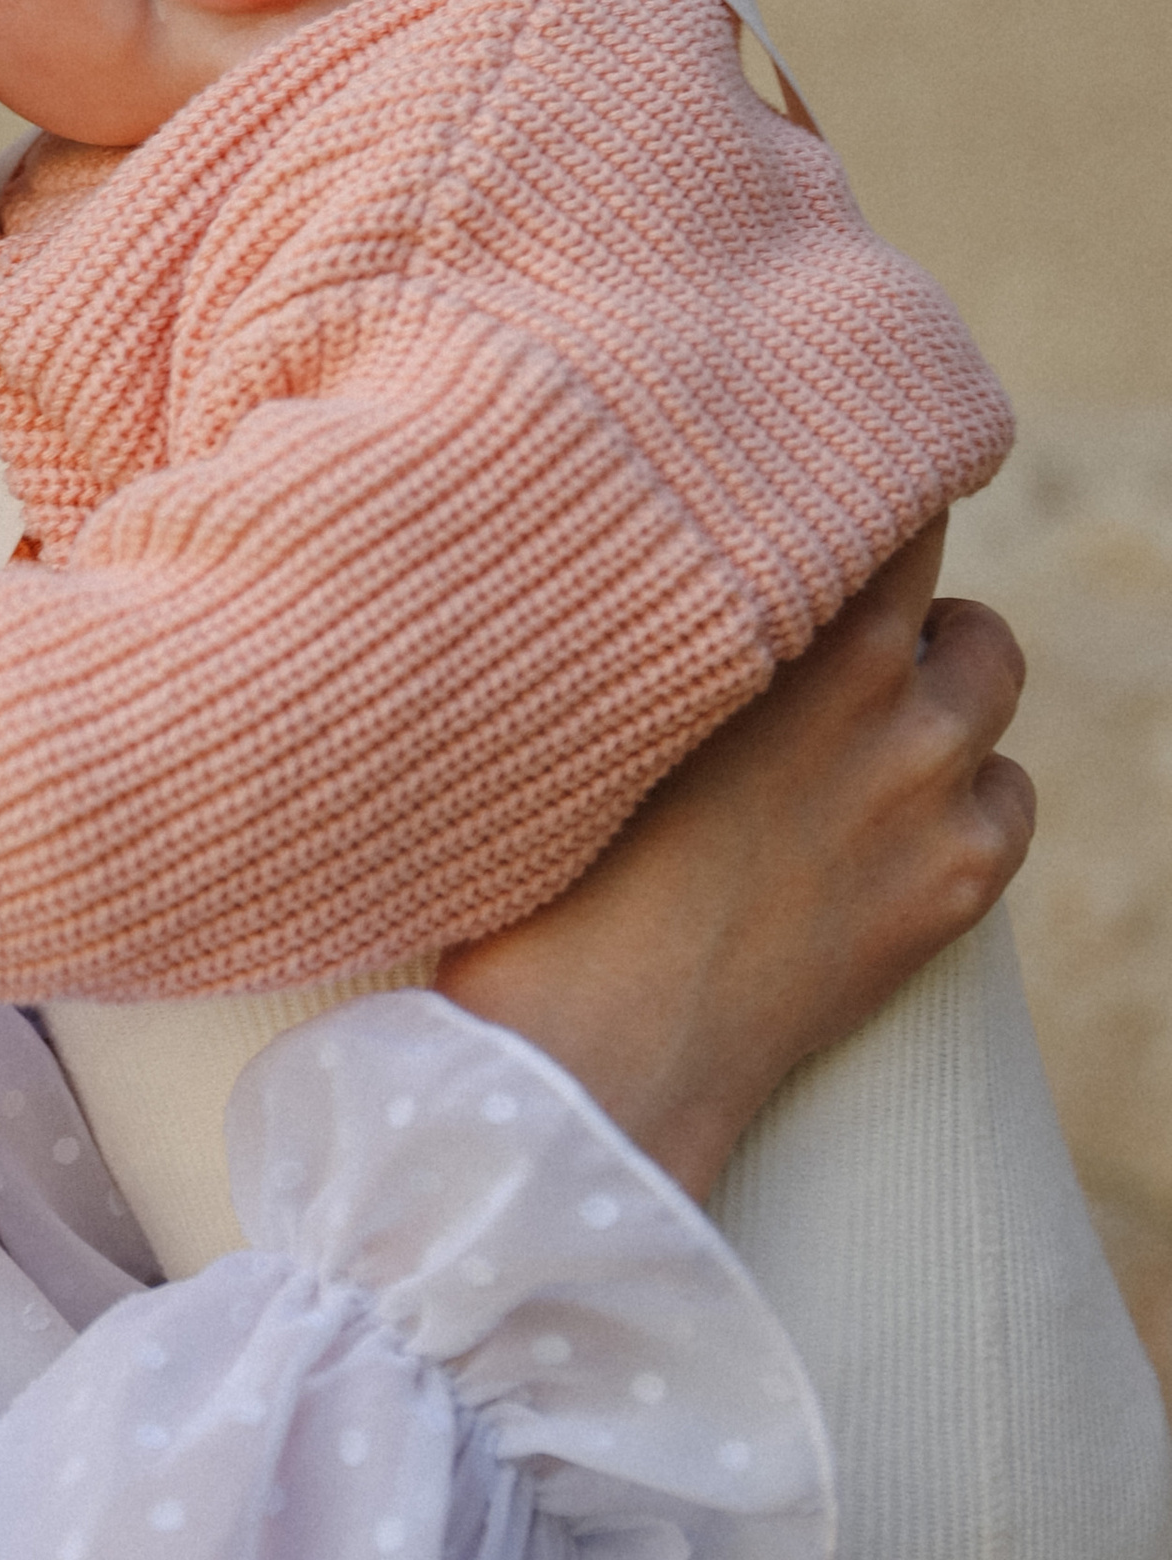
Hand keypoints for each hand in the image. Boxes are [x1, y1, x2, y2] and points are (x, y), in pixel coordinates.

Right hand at [442, 523, 1031, 1196]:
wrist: (600, 1056)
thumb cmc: (547, 877)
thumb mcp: (592, 712)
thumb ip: (663, 630)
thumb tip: (673, 571)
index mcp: (780, 628)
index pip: (868, 503)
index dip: (841, 502)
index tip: (812, 510)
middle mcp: (877, 688)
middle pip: (937, 584)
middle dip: (889, 598)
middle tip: (822, 636)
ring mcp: (933, 784)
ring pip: (988, 670)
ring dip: (938, 681)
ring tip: (864, 727)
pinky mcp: (964, 880)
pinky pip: (1012, 793)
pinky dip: (969, 793)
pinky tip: (895, 823)